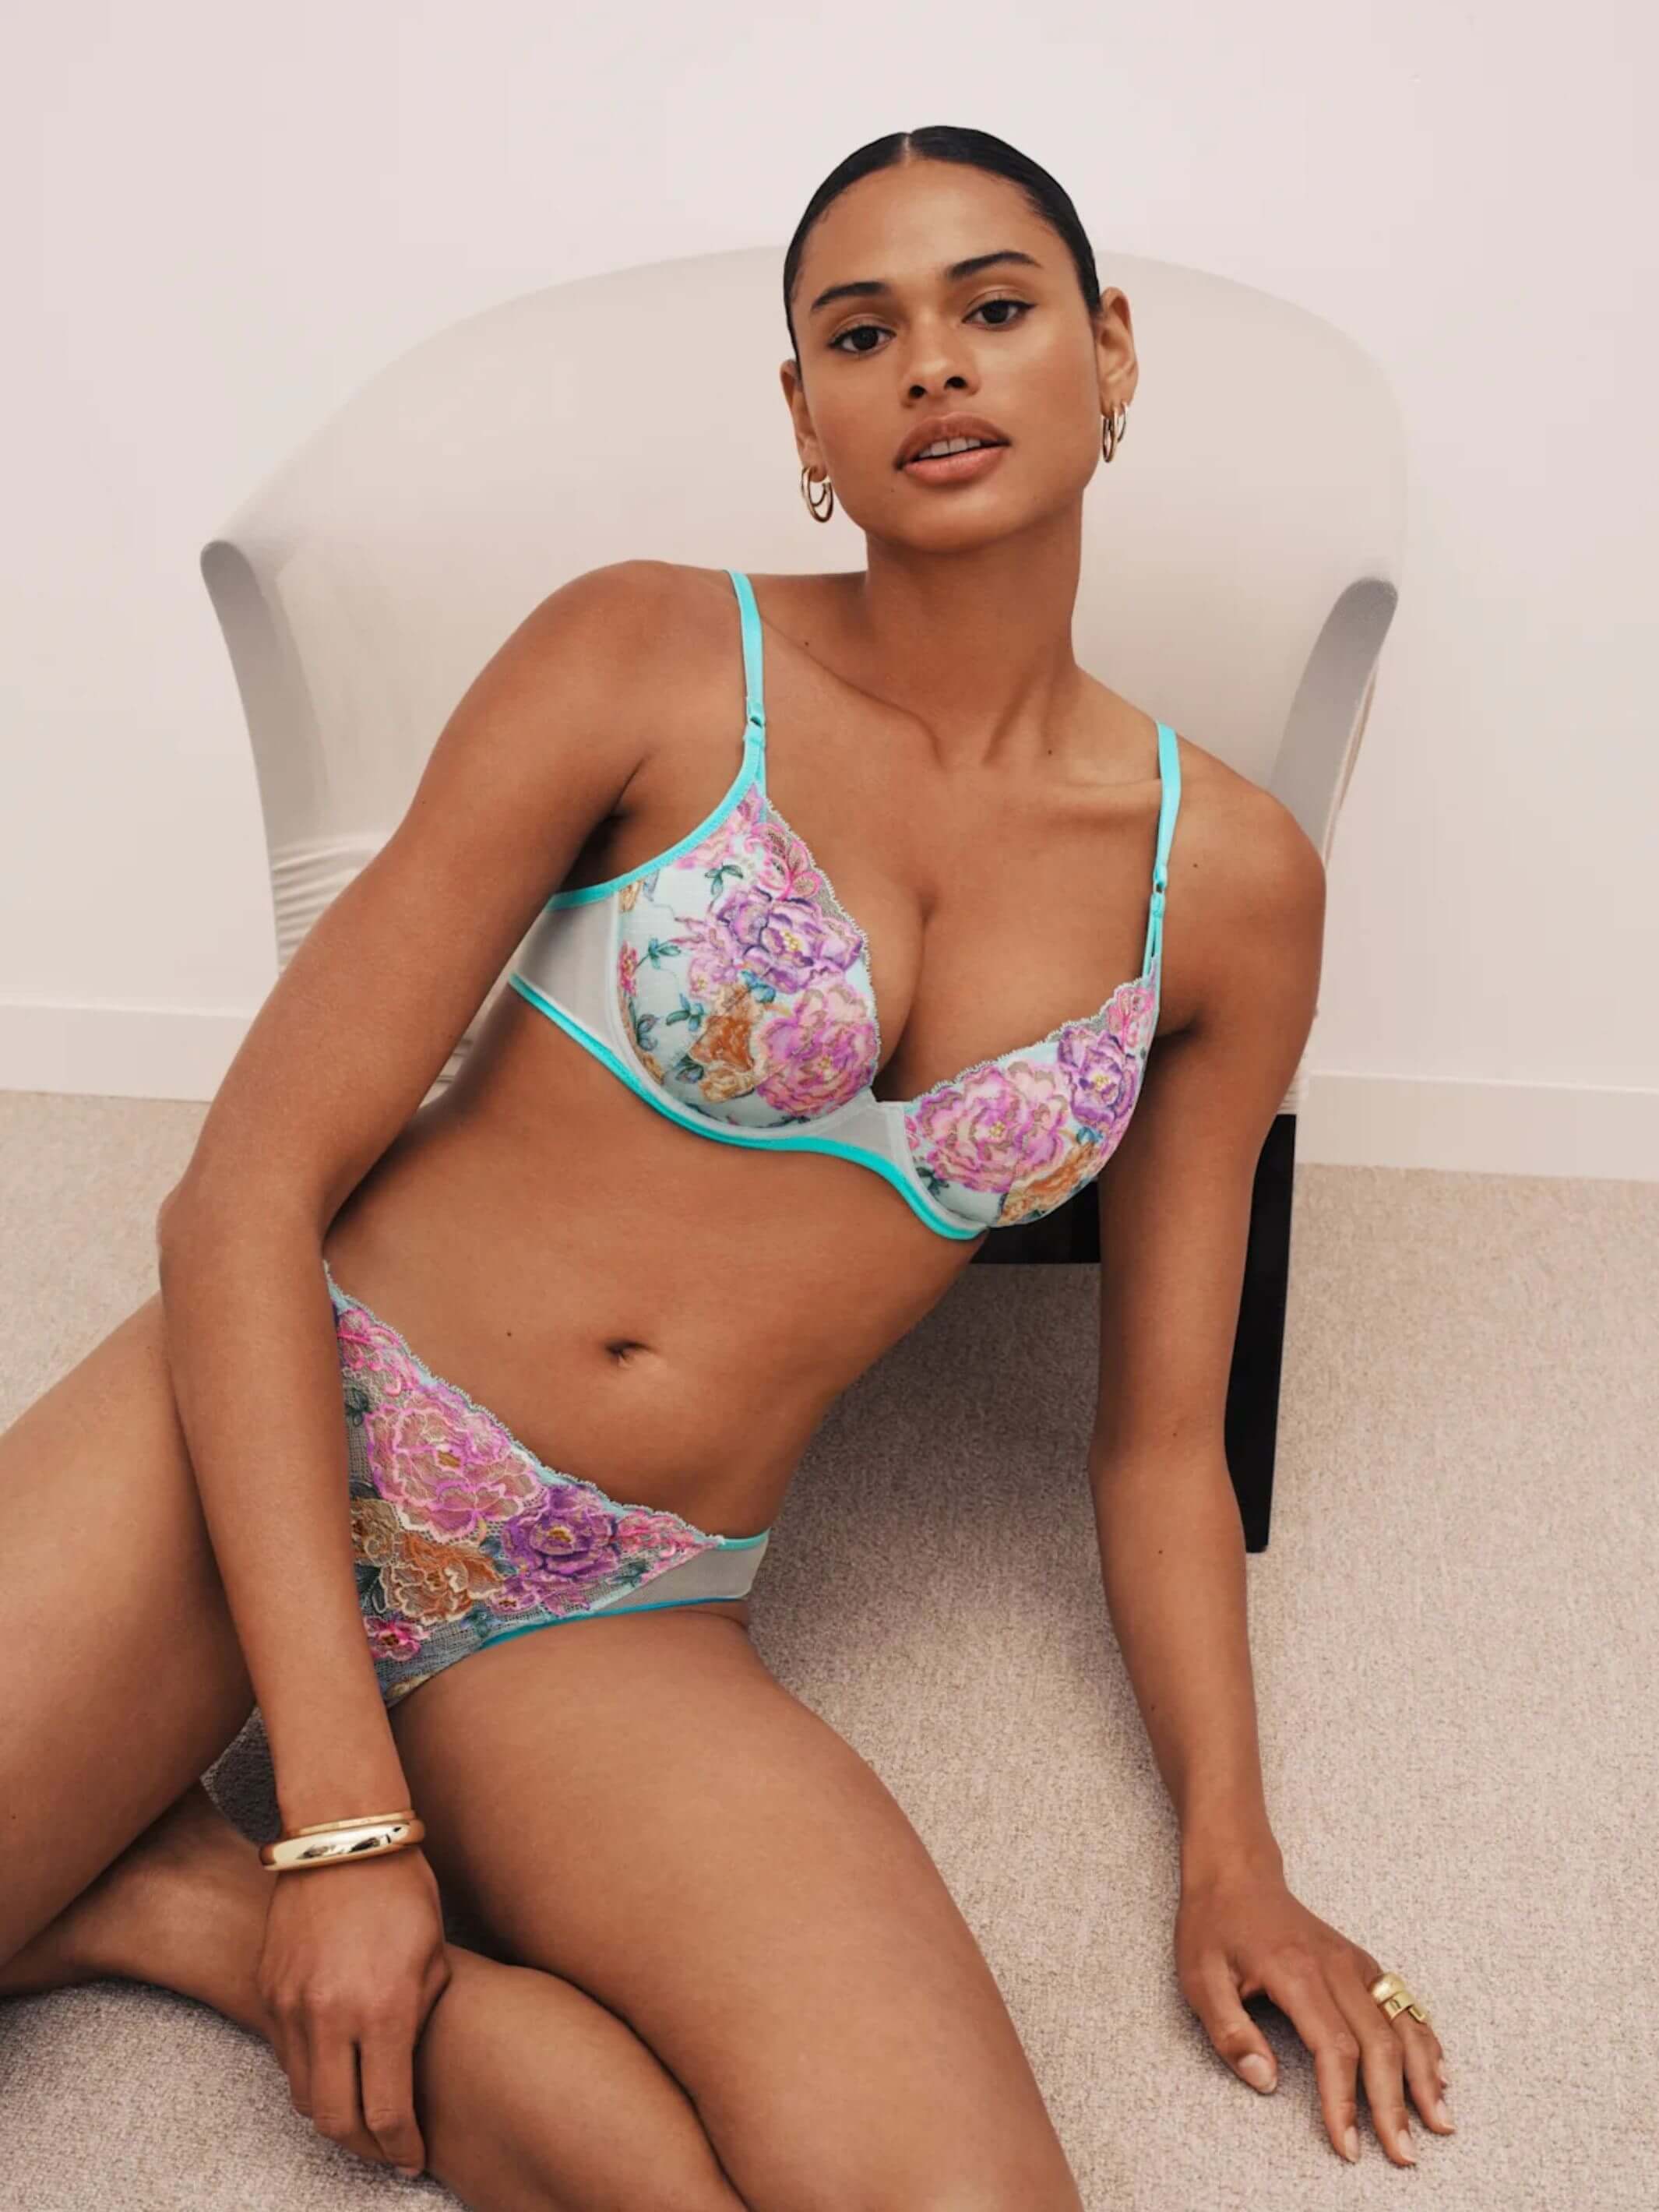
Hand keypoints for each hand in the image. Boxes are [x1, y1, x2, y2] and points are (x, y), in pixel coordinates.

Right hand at [257, 1843, 451, 2176]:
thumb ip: (418, 2021)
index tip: (413, 2158)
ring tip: (362, 2108)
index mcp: (383, 2009)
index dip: (402, 2147)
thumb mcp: (433, 1958)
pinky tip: (336, 2062)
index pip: (387, 2112)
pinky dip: (310, 2072)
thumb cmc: (402, 1888)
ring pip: (304, 2096)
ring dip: (334, 2112)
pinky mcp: (268, 1991)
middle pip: (336, 2122)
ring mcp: (291, 2006)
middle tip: (386, 2146)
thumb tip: (408, 2073)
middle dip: (365, 2146)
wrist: (343, 1836)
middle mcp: (331, 2016)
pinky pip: (285, 2057)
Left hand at [1175, 1862, 1453, 2165]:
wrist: (1236, 1873)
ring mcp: (1355, 1962)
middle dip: (1395, 2105)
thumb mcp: (1200, 1978)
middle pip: (1378, 2043)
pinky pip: (1402, 2003)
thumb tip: (1265, 2083)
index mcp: (1296, 1973)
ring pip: (1401, 2022)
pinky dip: (1424, 2041)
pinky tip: (1439, 2073)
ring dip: (1424, 2076)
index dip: (1344, 2103)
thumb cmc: (1214, 1927)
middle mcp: (1336, 1967)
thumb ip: (1230, 2033)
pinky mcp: (1361, 1962)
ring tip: (1440, 2124)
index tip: (1349, 2147)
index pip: (1333, 2049)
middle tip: (1404, 2156)